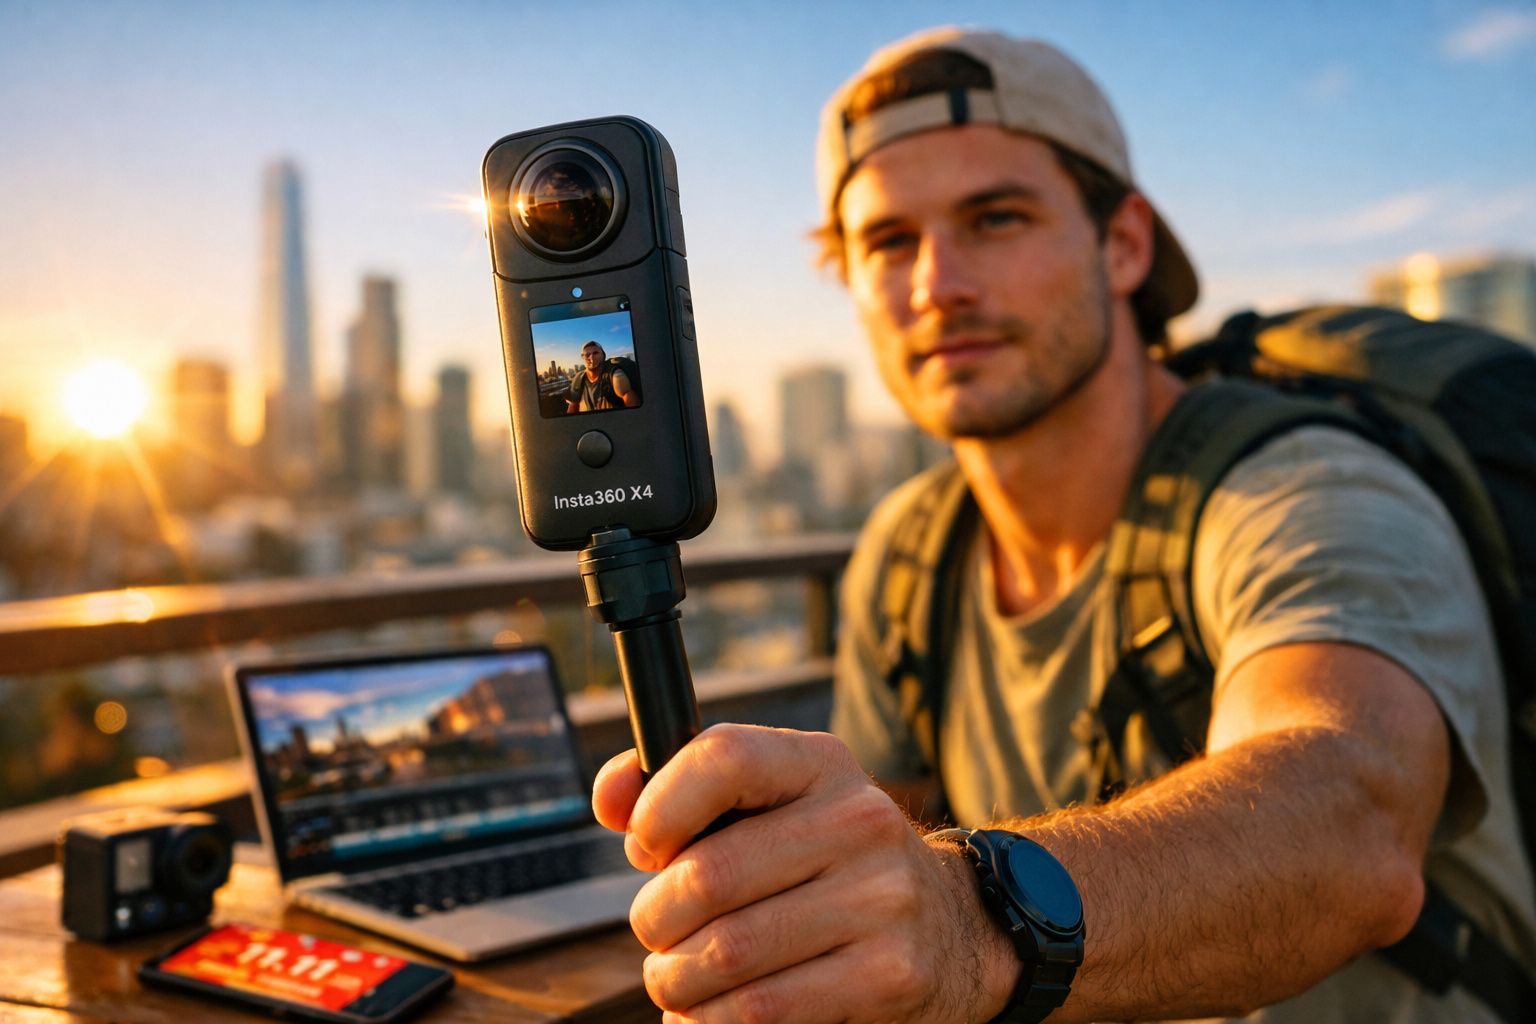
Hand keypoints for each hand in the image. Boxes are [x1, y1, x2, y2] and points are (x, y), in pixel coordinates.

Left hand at [591, 724, 1017, 1023]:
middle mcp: (858, 820)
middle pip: (707, 876)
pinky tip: (707, 1013)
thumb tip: (610, 796)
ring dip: (675, 979)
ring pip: (724, 953)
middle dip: (655, 919)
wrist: (949, 927)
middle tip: (659, 934)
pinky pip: (760, 1011)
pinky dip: (709, 1021)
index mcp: (819, 764)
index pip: (723, 757)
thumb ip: (681, 791)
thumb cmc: (823, 862)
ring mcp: (881, 899)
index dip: (660, 806)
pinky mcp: (889, 974)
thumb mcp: (771, 806)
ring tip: (678, 977)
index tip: (646, 846)